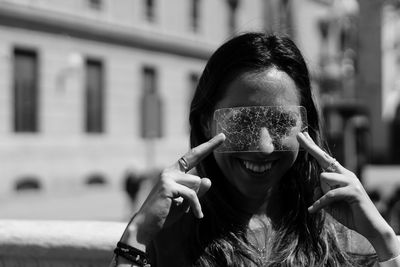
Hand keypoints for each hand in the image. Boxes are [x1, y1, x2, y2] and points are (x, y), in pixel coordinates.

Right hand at [133, 133, 224, 244]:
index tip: (221, 136)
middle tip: (223, 136)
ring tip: (182, 209)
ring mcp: (168, 177)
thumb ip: (197, 191)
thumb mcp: (186, 202)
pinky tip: (197, 216)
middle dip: (209, 148)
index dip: (207, 146)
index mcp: (174, 173)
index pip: (193, 156)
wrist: (147, 225)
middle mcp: (170, 171)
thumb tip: (208, 179)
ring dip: (195, 200)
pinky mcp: (168, 186)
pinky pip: (192, 194)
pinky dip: (196, 206)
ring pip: (196, 182)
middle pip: (196, 162)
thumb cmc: (166, 213)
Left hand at [297, 132, 399, 260]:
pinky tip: (312, 210)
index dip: (313, 147)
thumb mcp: (330, 205)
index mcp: (340, 175)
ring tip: (333, 204)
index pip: (324, 159)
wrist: (371, 227)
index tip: (302, 136)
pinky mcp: (353, 191)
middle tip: (298, 134)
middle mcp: (346, 174)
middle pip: (324, 158)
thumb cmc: (350, 214)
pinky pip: (329, 194)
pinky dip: (319, 203)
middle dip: (310, 147)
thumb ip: (321, 195)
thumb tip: (314, 188)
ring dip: (322, 193)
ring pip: (324, 177)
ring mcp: (351, 181)